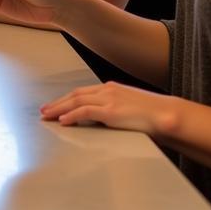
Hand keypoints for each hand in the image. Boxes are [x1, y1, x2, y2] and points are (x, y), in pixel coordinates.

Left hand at [40, 82, 180, 136]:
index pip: (82, 92)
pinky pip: (85, 112)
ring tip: (47, 116)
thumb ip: (114, 110)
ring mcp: (109, 99)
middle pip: (75, 94)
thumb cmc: (152, 115)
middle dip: (58, 102)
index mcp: (111, 88)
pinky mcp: (111, 111)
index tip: (55, 105)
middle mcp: (107, 90)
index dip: (66, 98)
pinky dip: (72, 115)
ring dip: (59, 109)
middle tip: (44, 110)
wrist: (167, 114)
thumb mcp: (129, 108)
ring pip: (76, 101)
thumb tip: (103, 120)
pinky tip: (63, 121)